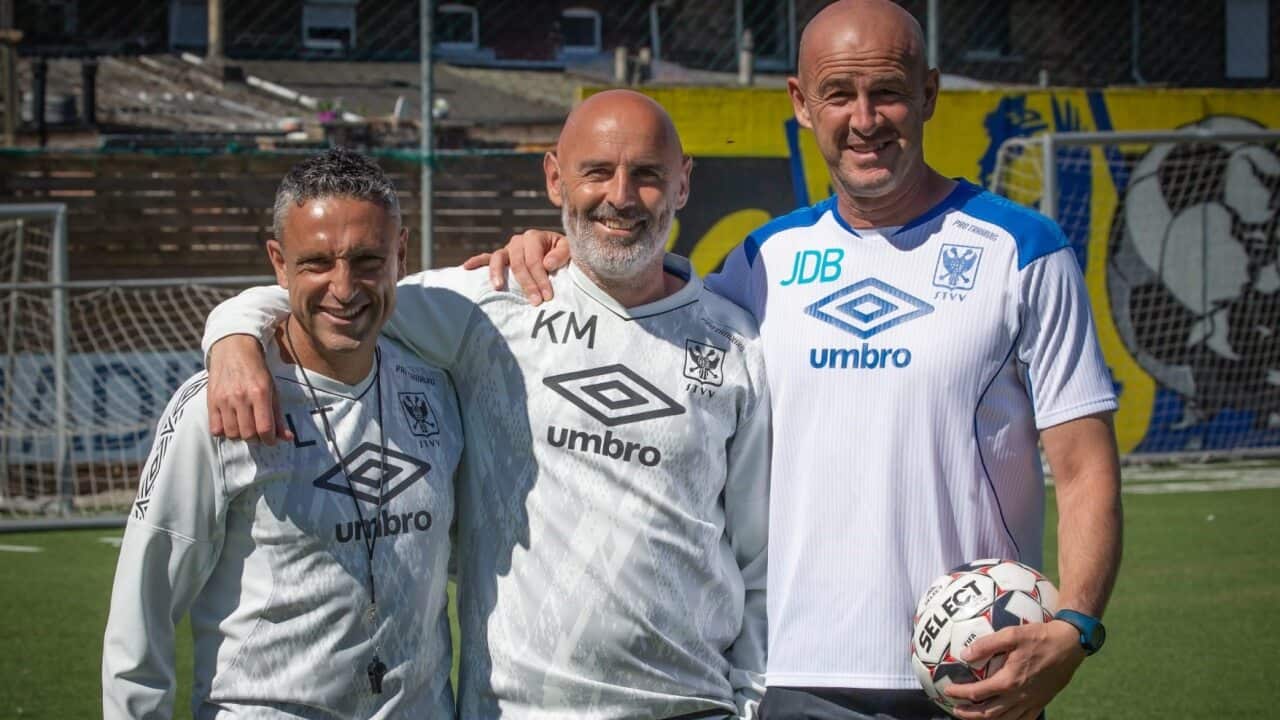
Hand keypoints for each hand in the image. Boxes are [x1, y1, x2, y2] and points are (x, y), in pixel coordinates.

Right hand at [207, 334, 291, 444]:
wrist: (233, 349)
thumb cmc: (257, 371)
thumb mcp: (273, 389)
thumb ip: (278, 415)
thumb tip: (287, 438)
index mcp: (260, 393)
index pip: (265, 428)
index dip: (270, 440)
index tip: (270, 440)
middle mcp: (241, 397)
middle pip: (248, 434)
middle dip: (255, 438)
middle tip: (257, 431)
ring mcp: (224, 399)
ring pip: (232, 433)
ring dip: (240, 435)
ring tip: (244, 426)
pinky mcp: (211, 400)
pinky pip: (215, 429)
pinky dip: (223, 431)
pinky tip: (230, 423)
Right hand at [462, 229, 569, 304]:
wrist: (558, 251)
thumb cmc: (562, 253)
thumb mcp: (568, 250)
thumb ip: (561, 254)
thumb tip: (547, 264)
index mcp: (534, 237)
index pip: (534, 260)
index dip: (540, 279)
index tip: (547, 296)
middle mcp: (518, 240)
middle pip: (518, 263)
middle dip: (527, 284)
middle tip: (535, 301)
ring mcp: (508, 249)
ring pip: (499, 258)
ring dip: (497, 273)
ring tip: (498, 287)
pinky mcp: (502, 257)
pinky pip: (487, 258)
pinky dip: (476, 261)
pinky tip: (466, 267)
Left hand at [946, 619, 1083, 719]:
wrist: (1071, 644)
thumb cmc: (1041, 636)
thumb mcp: (1012, 634)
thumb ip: (987, 644)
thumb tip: (964, 654)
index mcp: (1010, 680)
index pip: (978, 692)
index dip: (960, 693)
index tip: (947, 690)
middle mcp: (1020, 696)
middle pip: (989, 713)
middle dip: (969, 714)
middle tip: (955, 710)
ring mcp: (1032, 701)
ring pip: (1005, 719)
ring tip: (973, 717)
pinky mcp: (1042, 702)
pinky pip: (1024, 719)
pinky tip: (1002, 719)